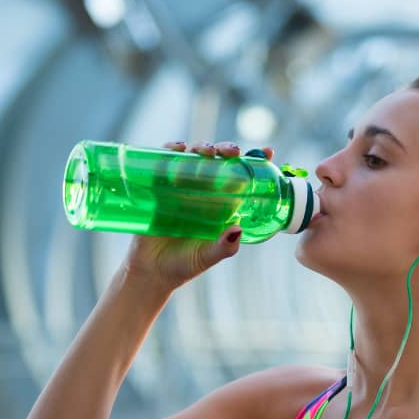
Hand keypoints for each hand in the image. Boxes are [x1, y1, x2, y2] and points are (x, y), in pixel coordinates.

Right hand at [122, 140, 273, 291]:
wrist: (151, 272)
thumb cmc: (184, 265)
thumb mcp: (208, 256)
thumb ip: (224, 246)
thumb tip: (238, 228)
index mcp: (221, 205)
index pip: (240, 178)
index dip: (254, 162)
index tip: (267, 152)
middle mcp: (203, 192)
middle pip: (218, 161)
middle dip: (227, 150)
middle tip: (234, 152)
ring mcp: (181, 188)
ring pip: (194, 157)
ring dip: (202, 147)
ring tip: (208, 152)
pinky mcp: (159, 187)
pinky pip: (164, 162)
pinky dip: (171, 150)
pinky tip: (178, 148)